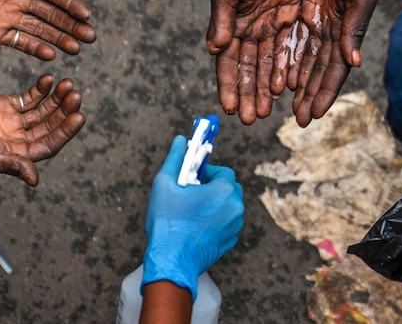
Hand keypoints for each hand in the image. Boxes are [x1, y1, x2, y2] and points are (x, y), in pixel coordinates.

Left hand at [0, 0, 95, 60]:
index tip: (86, 14)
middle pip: (53, 16)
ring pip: (42, 31)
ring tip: (76, 49)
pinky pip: (21, 42)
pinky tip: (51, 54)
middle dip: (72, 26)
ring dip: (60, 39)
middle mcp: (24, 0)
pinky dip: (36, 49)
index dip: (71, 5)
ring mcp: (12, 18)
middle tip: (90, 37)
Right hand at [0, 74, 84, 185]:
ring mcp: (16, 122)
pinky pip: (30, 97)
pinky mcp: (8, 105)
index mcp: (21, 155)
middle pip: (50, 124)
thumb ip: (13, 165)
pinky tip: (50, 78)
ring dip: (57, 97)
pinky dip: (41, 88)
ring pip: (44, 109)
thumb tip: (35, 180)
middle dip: (64, 110)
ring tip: (67, 83)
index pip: (51, 143)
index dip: (66, 131)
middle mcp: (22, 139)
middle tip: (76, 94)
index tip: (79, 115)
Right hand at [142, 135, 243, 299]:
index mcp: (224, 190)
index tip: (192, 179)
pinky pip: (227, 223)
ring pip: (228, 206)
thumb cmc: (168, 222)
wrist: (172, 260)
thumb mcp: (165, 184)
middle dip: (212, 187)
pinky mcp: (230, 241)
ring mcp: (234, 227)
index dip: (206, 173)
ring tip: (191, 211)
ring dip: (214, 204)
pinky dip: (216, 221)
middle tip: (191, 194)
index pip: (223, 171)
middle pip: (229, 188)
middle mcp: (235, 208)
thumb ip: (176, 158)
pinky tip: (195, 226)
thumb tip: (180, 141)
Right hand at [207, 0, 303, 124]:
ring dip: (266, 88)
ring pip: (269, 65)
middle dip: (248, 94)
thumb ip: (222, 20)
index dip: (227, 85)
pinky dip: (287, 69)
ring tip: (266, 110)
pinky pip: (289, 50)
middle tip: (249, 119)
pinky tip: (287, 87)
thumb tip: (213, 49)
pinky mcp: (292, 20)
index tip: (227, 108)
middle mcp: (250, 31)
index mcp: (231, 26)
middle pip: (248, 70)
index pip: (227, 63)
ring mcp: (271, 27)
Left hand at [289, 0, 393, 126]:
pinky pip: (289, 39)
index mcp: (346, 32)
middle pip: (315, 71)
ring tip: (280, 104)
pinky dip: (283, 59)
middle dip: (307, 95)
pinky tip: (274, 77)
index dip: (324, 92)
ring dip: (292, 83)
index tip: (313, 114)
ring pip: (300, 60)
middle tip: (296, 120)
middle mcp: (330, 32)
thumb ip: (352, 30)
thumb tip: (352, 63)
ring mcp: (314, 22)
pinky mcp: (299, 10)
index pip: (333, 70)